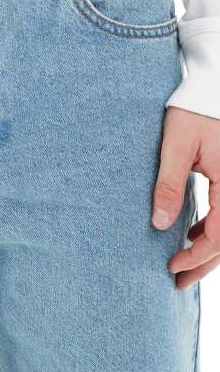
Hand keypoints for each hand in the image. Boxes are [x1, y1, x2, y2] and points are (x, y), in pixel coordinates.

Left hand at [153, 106, 219, 289]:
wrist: (209, 89)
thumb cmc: (192, 112)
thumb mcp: (176, 146)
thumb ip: (169, 184)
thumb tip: (159, 224)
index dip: (198, 256)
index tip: (172, 266)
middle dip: (204, 263)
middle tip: (178, 282)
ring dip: (209, 249)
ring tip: (181, 263)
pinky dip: (212, 228)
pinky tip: (190, 232)